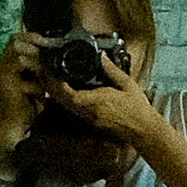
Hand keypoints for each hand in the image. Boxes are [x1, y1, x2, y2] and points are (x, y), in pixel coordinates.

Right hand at [0, 35, 55, 135]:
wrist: (14, 120)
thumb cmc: (27, 97)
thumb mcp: (34, 76)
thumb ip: (39, 63)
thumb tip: (55, 49)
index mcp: (7, 60)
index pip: (15, 38)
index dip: (32, 36)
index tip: (48, 42)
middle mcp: (2, 66)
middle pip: (14, 43)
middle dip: (34, 47)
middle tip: (47, 56)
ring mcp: (3, 77)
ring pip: (18, 59)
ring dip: (36, 65)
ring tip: (44, 75)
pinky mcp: (7, 90)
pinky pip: (26, 83)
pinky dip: (37, 87)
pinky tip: (42, 95)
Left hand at [53, 59, 180, 158]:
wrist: (143, 130)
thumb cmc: (138, 108)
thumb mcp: (128, 85)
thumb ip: (112, 70)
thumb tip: (102, 56)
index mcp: (97, 101)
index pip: (69, 94)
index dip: (56, 84)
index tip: (50, 72)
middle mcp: (89, 112)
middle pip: (62, 100)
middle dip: (49, 87)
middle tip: (43, 72)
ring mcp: (88, 119)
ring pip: (65, 106)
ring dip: (54, 93)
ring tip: (48, 79)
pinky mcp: (90, 122)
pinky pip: (72, 110)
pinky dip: (64, 100)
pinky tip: (62, 92)